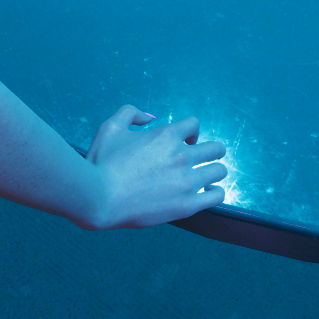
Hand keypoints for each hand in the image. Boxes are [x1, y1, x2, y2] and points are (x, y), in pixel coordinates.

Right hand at [81, 105, 226, 228]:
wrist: (98, 197)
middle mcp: (182, 156)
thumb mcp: (110, 127)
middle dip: (210, 150)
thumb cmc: (101, 162)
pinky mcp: (187, 205)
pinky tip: (208, 193)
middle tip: (201, 159)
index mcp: (166, 135)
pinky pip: (217, 196)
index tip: (186, 141)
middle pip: (216, 148)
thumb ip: (130, 113)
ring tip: (205, 177)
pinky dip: (216, 192)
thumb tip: (151, 117)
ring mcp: (187, 182)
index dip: (191, 131)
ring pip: (219, 171)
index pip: (194, 124)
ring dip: (214, 171)